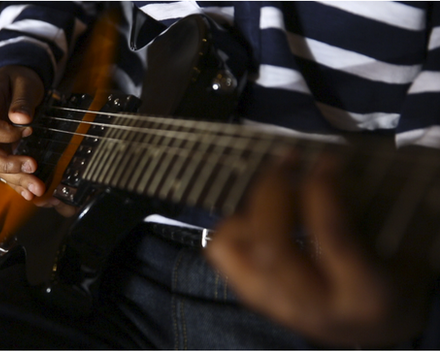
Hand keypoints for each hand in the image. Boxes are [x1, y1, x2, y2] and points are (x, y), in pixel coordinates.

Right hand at [0, 65, 75, 215]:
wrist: (14, 84)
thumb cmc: (17, 80)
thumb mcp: (23, 81)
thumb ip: (22, 98)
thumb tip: (21, 119)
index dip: (3, 134)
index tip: (28, 131)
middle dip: (6, 164)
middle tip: (32, 167)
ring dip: (15, 179)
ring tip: (37, 188)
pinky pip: (2, 170)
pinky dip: (15, 183)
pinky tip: (28, 193)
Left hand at [204, 153, 434, 347]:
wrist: (374, 329)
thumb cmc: (392, 281)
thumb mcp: (402, 253)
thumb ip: (364, 215)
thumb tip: (326, 164)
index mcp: (363, 294)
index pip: (333, 237)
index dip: (323, 190)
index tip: (327, 159)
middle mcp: (312, 306)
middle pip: (272, 246)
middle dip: (274, 191)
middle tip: (291, 158)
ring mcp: (275, 305)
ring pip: (236, 250)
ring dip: (249, 205)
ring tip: (273, 180)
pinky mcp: (253, 296)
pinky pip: (224, 253)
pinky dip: (234, 224)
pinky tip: (257, 208)